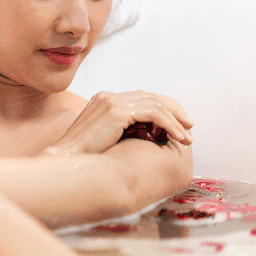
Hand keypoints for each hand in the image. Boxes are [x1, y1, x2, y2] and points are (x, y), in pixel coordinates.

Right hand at [43, 91, 193, 156]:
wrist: (66, 158)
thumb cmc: (84, 156)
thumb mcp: (105, 137)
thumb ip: (122, 129)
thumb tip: (146, 134)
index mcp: (104, 100)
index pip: (141, 98)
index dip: (162, 109)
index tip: (177, 124)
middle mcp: (108, 96)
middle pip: (151, 97)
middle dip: (173, 112)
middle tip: (189, 127)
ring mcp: (112, 101)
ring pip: (156, 104)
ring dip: (175, 121)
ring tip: (186, 138)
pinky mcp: (117, 111)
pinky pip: (154, 113)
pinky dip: (170, 125)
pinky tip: (177, 138)